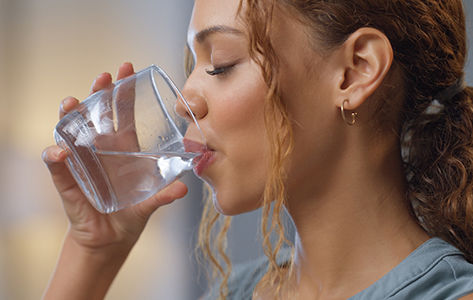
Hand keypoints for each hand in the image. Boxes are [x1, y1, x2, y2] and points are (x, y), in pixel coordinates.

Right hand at [42, 62, 187, 253]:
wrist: (110, 239)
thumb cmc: (131, 214)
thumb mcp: (150, 203)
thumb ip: (164, 195)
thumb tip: (184, 189)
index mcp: (123, 147)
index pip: (122, 112)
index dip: (124, 90)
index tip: (127, 67)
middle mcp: (101, 148)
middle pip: (96, 112)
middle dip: (98, 92)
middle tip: (103, 77)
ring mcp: (82, 160)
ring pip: (71, 129)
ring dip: (70, 114)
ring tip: (72, 103)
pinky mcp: (68, 178)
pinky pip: (57, 163)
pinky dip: (55, 156)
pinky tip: (61, 152)